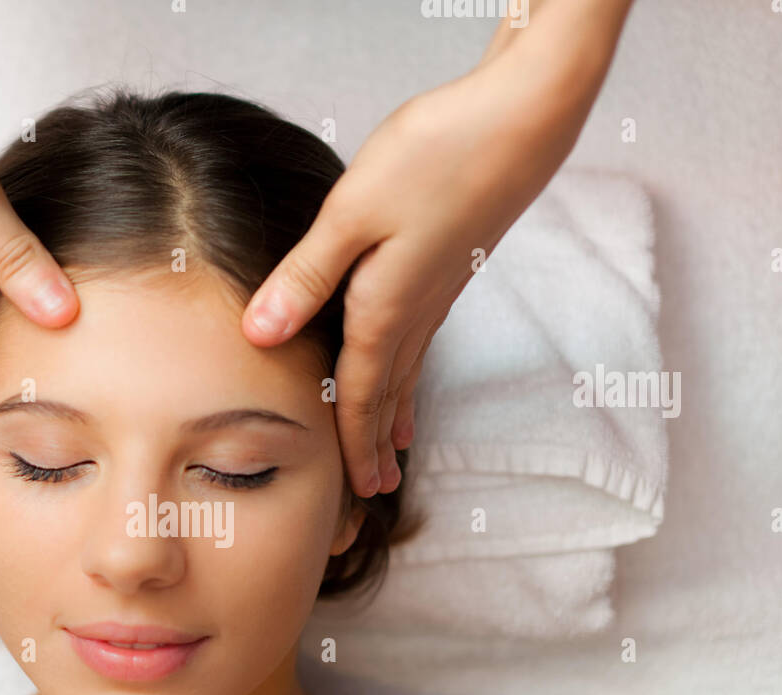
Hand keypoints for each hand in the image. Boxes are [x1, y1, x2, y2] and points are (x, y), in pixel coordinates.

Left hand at [240, 0, 632, 496]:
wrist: (522, 117)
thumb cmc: (437, 154)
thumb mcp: (352, 212)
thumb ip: (306, 276)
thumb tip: (259, 334)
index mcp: (385, 308)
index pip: (359, 394)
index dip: (349, 443)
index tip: (350, 490)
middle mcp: (414, 311)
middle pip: (387, 394)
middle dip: (375, 445)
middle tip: (372, 492)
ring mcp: (437, 292)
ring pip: (408, 371)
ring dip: (396, 416)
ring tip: (393, 453)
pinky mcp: (449, 268)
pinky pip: (422, 342)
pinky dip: (412, 374)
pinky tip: (413, 372)